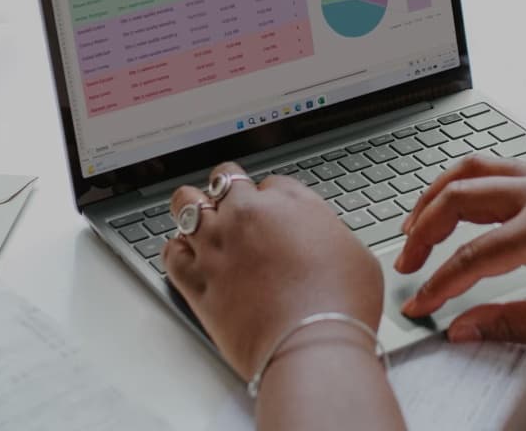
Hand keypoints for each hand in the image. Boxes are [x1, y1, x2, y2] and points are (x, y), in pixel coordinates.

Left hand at [163, 162, 385, 378]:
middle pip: (225, 179)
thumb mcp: (354, 253)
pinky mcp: (196, 280)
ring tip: (198, 217)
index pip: (271, 182)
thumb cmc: (341, 305)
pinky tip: (185, 255)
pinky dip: (176, 251)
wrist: (312, 346)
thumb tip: (318, 236)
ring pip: (186, 203)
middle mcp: (247, 215)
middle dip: (229, 190)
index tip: (274, 214)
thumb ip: (327, 233)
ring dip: (193, 207)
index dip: (272, 199)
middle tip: (234, 206)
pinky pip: (171, 252)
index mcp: (290, 203)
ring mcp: (216, 245)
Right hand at [395, 155, 525, 343]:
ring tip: (413, 227)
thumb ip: (513, 322)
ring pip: (475, 169)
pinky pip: (496, 168)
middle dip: (425, 231)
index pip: (475, 254)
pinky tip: (452, 203)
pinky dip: (464, 183)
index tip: (419, 305)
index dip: (440, 283)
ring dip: (437, 195)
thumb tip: (461, 328)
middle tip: (406, 265)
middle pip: (463, 197)